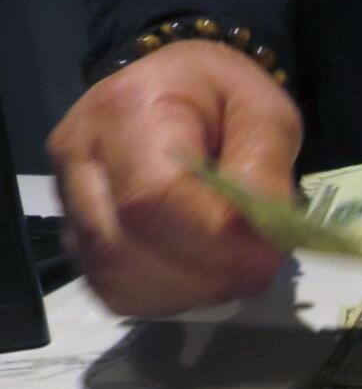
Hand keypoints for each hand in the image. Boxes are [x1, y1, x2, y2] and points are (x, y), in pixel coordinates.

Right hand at [47, 40, 301, 314]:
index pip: (152, 197)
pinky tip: (201, 272)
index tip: (267, 252)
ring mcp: (69, 200)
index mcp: (125, 109)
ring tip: (234, 266)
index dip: (212, 240)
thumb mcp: (264, 113)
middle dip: (206, 273)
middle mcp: (78, 155)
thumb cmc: (224, 99)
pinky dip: (168, 296)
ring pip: (116, 278)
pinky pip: (116, 290)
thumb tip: (261, 235)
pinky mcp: (78, 236)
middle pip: (125, 247)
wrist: (178, 92)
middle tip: (260, 264)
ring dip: (190, 290)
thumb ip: (265, 169)